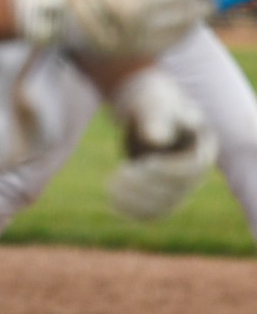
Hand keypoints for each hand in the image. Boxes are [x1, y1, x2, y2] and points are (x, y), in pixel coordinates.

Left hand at [107, 68, 216, 219]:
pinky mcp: (160, 194)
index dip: (169, 171)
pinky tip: (112, 202)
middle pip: (177, 191)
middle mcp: (195, 172)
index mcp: (203, 149)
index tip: (145, 163)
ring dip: (137, 202)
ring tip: (111, 188)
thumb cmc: (151, 102)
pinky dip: (132, 210)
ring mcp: (178, 186)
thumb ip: (156, 120)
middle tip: (120, 174)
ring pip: (163, 205)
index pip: (192, 170)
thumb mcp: (154, 105)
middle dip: (148, 186)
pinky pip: (151, 211)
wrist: (146, 111)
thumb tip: (155, 139)